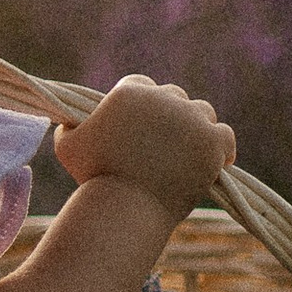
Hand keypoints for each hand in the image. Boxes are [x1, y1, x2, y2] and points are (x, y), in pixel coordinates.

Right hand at [52, 75, 235, 218]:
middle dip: (171, 116)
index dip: (144, 106)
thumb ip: (68, 127)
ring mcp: (190, 118)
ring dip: (196, 127)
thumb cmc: (94, 178)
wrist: (126, 206)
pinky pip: (224, 134)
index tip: (143, 126)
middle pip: (174, 96)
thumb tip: (71, 121)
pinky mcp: (211, 141)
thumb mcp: (67, 148)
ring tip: (190, 150)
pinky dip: (221, 145)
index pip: (143, 85)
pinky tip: (217, 159)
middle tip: (166, 143)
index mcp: (130, 92)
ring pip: (202, 112)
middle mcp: (163, 97)